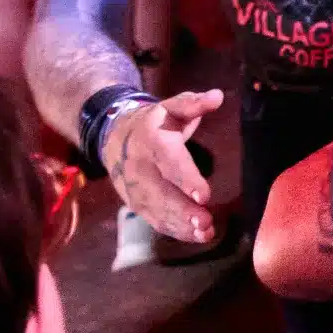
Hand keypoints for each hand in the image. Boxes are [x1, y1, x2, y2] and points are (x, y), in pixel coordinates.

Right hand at [103, 89, 223, 242]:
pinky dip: (176, 230)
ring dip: (181, 225)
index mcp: (150, 140)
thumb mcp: (171, 107)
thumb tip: (217, 96)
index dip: (186, 178)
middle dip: (183, 210)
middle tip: (206, 222)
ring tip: (206, 232)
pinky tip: (197, 236)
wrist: (115, 138)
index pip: (169, 161)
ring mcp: (135, 189)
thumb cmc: (155, 122)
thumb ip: (193, 103)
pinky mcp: (136, 204)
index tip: (205, 195)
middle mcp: (140, 168)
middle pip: (161, 193)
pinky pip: (155, 220)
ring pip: (158, 211)